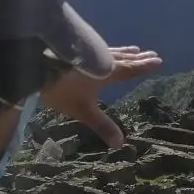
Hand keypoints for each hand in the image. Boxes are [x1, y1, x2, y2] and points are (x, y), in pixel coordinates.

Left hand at [40, 46, 162, 147]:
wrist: (36, 64)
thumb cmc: (63, 88)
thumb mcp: (83, 110)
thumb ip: (102, 125)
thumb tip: (120, 144)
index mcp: (107, 72)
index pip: (130, 69)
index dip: (144, 66)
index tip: (158, 61)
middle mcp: (101, 59)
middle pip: (123, 58)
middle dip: (138, 58)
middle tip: (151, 54)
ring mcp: (87, 52)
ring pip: (111, 51)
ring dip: (124, 51)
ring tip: (134, 49)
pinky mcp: (75, 49)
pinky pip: (98, 49)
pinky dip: (106, 49)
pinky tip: (100, 50)